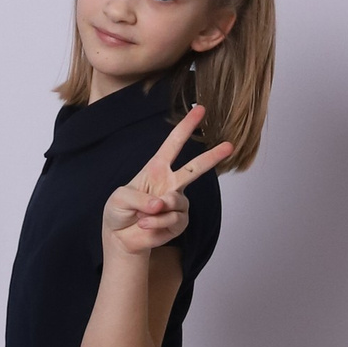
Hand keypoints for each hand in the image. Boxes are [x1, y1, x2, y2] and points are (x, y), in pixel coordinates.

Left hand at [101, 105, 231, 259]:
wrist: (120, 237)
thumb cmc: (118, 211)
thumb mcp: (120, 197)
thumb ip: (140, 198)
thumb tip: (161, 204)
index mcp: (156, 168)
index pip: (174, 143)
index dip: (186, 126)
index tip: (199, 109)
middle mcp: (171, 183)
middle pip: (195, 167)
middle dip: (212, 156)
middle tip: (229, 146)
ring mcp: (177, 203)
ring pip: (177, 201)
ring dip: (158, 210)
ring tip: (142, 217)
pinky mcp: (179, 222)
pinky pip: (173, 220)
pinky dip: (156, 224)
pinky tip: (145, 226)